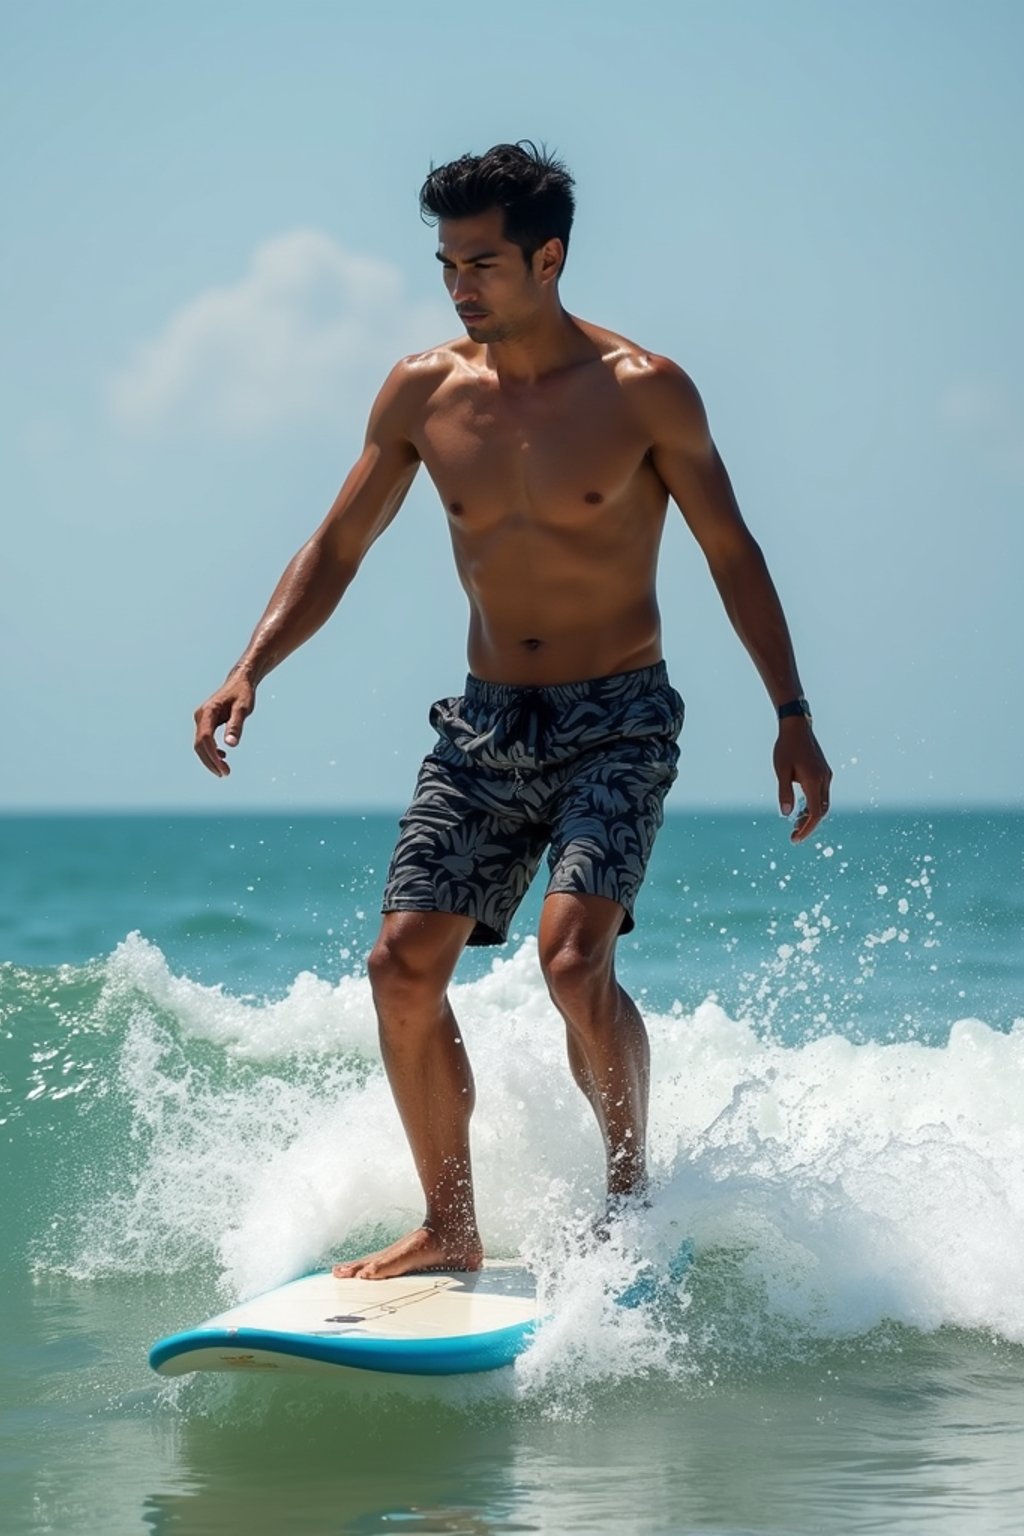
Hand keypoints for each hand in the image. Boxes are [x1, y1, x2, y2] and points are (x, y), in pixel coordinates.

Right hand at [193, 673, 254, 776]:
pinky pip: (204, 740)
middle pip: (199, 744)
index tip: (224, 769)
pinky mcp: (205, 722)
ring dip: (210, 759)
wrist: (239, 681)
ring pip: (200, 744)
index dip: (212, 755)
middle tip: (225, 774)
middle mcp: (200, 716)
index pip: (205, 738)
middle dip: (210, 761)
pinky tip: (222, 757)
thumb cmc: (243, 693)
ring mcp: (201, 719)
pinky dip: (211, 751)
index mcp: (208, 712)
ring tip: (224, 771)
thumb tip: (231, 744)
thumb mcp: (243, 708)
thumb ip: (236, 725)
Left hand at [773, 720, 831, 842]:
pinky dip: (812, 804)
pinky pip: (821, 794)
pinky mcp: (824, 772)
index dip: (806, 828)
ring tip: (795, 824)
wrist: (797, 727)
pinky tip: (800, 808)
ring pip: (823, 803)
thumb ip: (785, 792)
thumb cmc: (786, 748)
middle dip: (809, 825)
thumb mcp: (781, 771)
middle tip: (793, 835)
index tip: (795, 838)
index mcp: (814, 780)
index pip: (815, 812)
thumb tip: (786, 814)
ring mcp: (826, 775)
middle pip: (821, 810)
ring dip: (811, 815)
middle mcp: (824, 779)